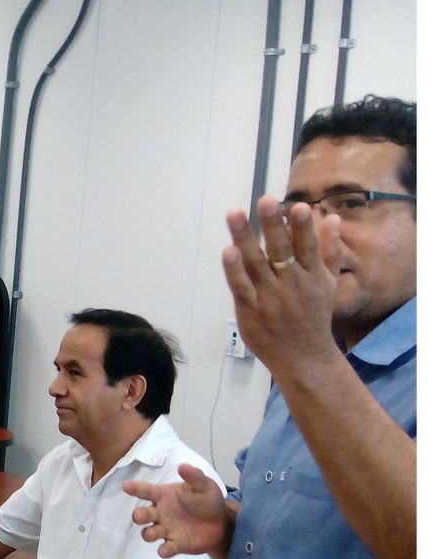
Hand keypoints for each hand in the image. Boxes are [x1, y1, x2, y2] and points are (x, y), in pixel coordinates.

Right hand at [124, 464, 227, 557]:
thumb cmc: (207, 500)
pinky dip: (163, 551)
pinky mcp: (175, 544)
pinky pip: (165, 549)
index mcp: (163, 496)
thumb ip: (194, 476)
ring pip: (148, 533)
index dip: (135, 488)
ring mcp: (166, 529)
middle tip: (140, 516)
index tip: (125, 486)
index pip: (145, 491)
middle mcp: (160, 513)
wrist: (221, 523)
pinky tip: (165, 550)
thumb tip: (182, 466)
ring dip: (148, 534)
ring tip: (154, 533)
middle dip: (138, 516)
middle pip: (142, 515)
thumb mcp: (204, 485)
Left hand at [220, 197, 344, 376]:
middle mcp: (292, 285)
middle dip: (273, 225)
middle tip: (265, 200)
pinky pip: (241, 287)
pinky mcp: (250, 310)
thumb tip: (332, 218)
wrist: (304, 358)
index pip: (307, 247)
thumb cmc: (314, 317)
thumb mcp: (328, 283)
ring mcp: (270, 298)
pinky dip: (234, 270)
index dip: (302, 227)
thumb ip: (329, 250)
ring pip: (256, 263)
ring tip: (235, 214)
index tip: (298, 206)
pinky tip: (228, 251)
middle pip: (281, 251)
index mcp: (312, 276)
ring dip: (245, 238)